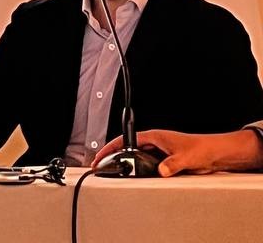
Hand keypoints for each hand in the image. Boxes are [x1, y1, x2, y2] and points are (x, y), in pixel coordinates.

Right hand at [93, 128, 262, 175]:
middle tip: (101, 166)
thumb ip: (171, 165)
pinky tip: (135, 176)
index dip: (111, 147)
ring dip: (125, 163)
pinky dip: (137, 169)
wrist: (213, 154)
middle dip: (113, 155)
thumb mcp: (184, 157)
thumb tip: (160, 171)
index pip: (126, 140)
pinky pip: (145, 164)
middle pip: (127, 148)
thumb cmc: (200, 148)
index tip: (100, 155)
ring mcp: (158, 151)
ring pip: (136, 156)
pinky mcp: (163, 160)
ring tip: (114, 172)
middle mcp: (154, 142)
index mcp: (154, 136)